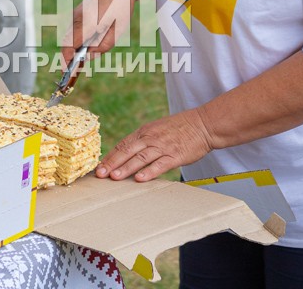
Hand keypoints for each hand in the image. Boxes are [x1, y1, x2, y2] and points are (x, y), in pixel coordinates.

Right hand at [59, 0, 124, 67]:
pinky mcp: (78, 12)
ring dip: (75, 47)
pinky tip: (90, 41)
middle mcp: (78, 18)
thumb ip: (104, 45)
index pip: (69, 45)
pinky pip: (74, 30)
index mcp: (87, 22)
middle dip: (70, 56)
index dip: (67, 60)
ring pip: (70, 36)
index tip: (68, 70)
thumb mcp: (118, 29)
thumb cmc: (121, 6)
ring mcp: (76, 14)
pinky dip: (78, 39)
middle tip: (76, 69)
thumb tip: (89, 56)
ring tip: (85, 54)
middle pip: (67, 42)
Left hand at [95, 107, 214, 182]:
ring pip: (141, 158)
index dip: (110, 156)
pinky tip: (140, 179)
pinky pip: (160, 164)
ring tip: (114, 177)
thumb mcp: (157, 129)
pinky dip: (149, 172)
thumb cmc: (180, 128)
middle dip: (112, 163)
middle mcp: (151, 138)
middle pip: (127, 151)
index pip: (123, 144)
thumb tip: (127, 152)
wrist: (203, 124)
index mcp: (145, 131)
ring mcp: (163, 147)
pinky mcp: (175, 155)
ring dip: (126, 168)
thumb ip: (143, 140)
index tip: (99, 167)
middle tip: (100, 174)